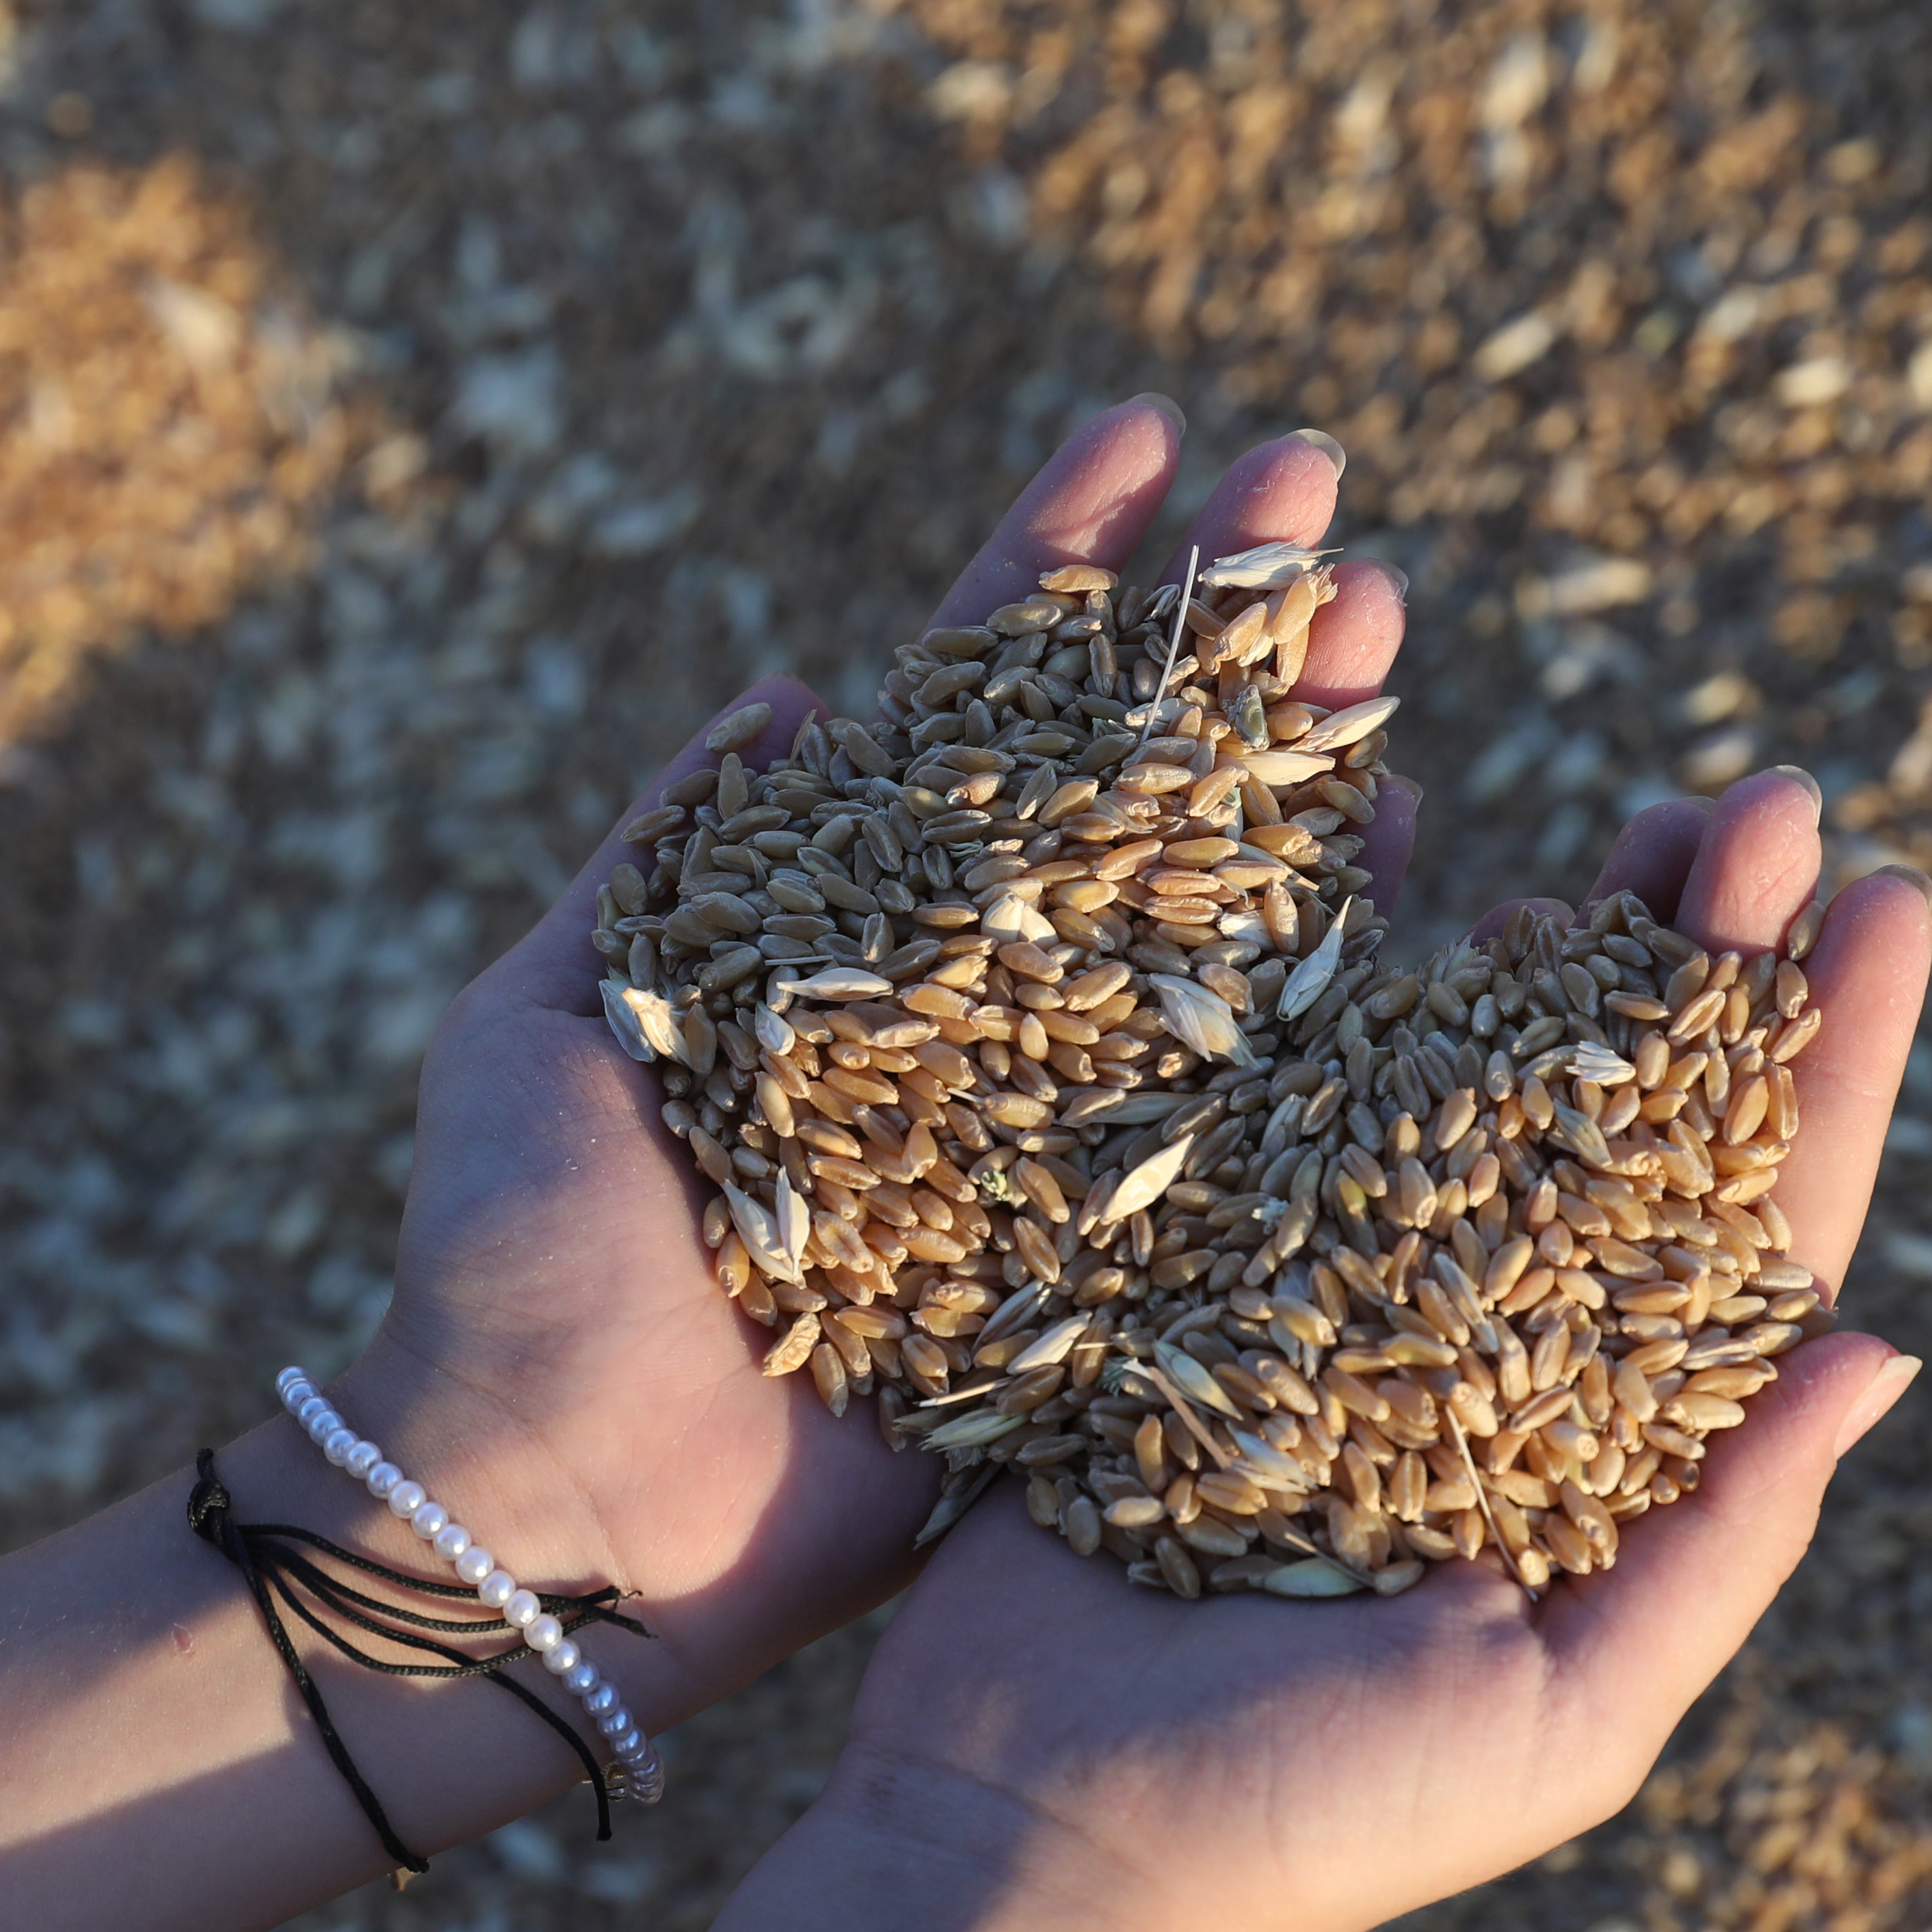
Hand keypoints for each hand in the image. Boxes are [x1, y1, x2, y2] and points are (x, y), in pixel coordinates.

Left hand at [295, 400, 1413, 1732]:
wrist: (558, 1500)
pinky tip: (1421, 840)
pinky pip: (1263, 1103)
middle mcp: (978, 1012)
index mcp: (843, 940)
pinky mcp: (1126, 1257)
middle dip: (1222, 629)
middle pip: (1127, 778)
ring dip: (1305, 748)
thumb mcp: (540, 1021)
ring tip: (1386, 602)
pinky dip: (1347, 973)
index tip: (1143, 431)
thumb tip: (787, 695)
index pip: (968, 713)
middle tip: (1317, 483)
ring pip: (1214, 902)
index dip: (1055, 570)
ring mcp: (1066, 1126)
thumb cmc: (510, 1262)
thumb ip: (660, 858)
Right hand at [803, 772, 1931, 1931]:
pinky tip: (1428, 863)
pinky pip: (1294, 1091)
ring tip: (1644, 807)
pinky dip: (1361, 975)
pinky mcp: (1191, 1269)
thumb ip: (1726, 1539)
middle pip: (1638, 1114)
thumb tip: (1886, 1347)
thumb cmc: (1324, 1824)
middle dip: (1713, 954)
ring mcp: (1342, 1298)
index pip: (1761, 1225)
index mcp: (1610, 1450)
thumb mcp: (1572, 1716)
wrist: (1043, 1848)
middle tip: (1772, 799)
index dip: (1833, 1062)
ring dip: (1569, 937)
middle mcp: (1496, 1354)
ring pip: (1484, 1070)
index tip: (1895, 898)